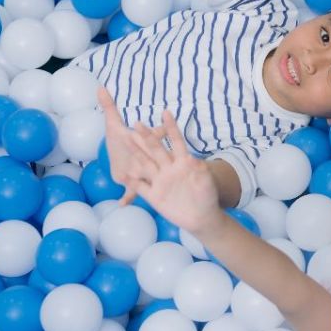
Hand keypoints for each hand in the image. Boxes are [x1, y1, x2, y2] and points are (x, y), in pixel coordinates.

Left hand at [98, 87, 146, 205]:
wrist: (121, 163)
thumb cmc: (120, 144)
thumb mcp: (114, 125)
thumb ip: (109, 106)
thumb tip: (100, 86)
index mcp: (143, 143)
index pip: (154, 135)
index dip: (156, 131)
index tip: (162, 126)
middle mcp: (145, 158)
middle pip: (148, 155)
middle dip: (147, 152)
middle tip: (150, 151)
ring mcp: (140, 172)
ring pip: (144, 174)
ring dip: (141, 176)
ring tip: (141, 180)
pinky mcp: (133, 185)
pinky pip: (133, 192)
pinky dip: (127, 197)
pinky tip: (122, 203)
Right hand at [122, 111, 222, 235]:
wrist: (201, 217)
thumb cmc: (207, 198)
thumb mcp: (206, 184)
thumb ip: (201, 173)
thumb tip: (195, 161)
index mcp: (183, 163)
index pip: (177, 141)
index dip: (171, 128)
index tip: (166, 112)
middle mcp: (169, 169)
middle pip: (156, 150)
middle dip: (147, 137)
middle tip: (137, 123)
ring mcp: (160, 181)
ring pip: (145, 164)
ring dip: (136, 152)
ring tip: (125, 139)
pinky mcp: (154, 196)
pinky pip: (140, 187)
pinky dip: (132, 182)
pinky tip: (123, 175)